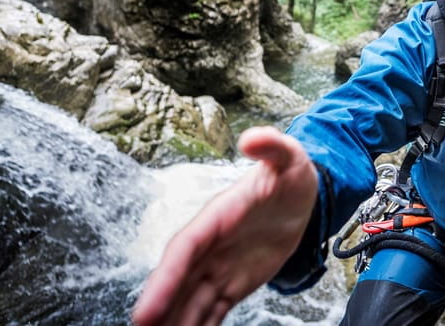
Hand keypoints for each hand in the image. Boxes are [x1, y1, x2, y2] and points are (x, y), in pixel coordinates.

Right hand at [132, 126, 318, 325]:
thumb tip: (252, 136)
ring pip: (191, 301)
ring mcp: (219, 267)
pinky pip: (212, 311)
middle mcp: (210, 246)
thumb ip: (272, 146)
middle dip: (160, 309)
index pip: (184, 250)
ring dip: (175, 323)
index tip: (145, 312)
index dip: (165, 280)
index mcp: (216, 217)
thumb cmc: (290, 171)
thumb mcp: (288, 155)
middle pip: (179, 282)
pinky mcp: (233, 284)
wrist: (299, 192)